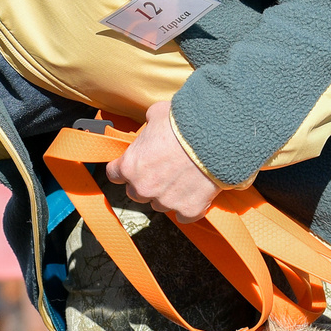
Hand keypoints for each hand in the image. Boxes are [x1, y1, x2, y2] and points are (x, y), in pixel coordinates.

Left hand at [106, 100, 225, 222]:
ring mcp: (166, 201)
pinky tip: (195, 194)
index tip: (132, 165)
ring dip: (166, 195)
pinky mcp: (188, 209)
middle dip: (146, 183)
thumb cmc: (184, 122)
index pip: (114, 174)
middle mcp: (144, 188)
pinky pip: (183, 216)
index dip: (123, 169)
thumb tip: (151, 124)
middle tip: (162, 171)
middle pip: (136, 193)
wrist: (216, 136)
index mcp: (130, 165)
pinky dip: (188, 207)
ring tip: (182, 179)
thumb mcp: (157, 114)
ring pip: (159, 205)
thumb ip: (148, 126)